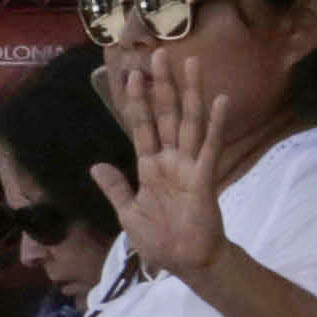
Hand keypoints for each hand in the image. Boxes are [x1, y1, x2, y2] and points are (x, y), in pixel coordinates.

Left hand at [94, 39, 237, 278]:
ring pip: (189, 122)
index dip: (137, 102)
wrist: (186, 262)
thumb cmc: (160, 239)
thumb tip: (96, 165)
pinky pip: (210, 148)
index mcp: (150, 167)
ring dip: (189, 93)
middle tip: (158, 54)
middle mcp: (171, 160)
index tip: (130, 75)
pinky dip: (215, 124)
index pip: (142, 126)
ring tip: (191, 63)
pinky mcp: (203, 178)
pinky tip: (220, 100)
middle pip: (166, 115)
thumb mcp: (128, 213)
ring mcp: (189, 166)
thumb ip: (115, 188)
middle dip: (162, 86)